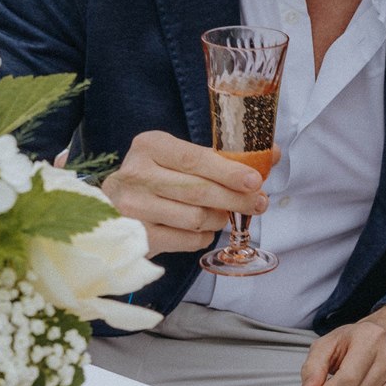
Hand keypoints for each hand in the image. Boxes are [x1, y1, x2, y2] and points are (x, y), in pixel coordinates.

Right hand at [102, 130, 274, 256]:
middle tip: (259, 203)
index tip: (255, 180)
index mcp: (150, 146)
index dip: (228, 171)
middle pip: (198, 190)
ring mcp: (133, 207)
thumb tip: (273, 155)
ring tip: (223, 215)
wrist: (111, 208)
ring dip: (218, 219)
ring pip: (195, 218)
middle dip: (235, 199)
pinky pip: (185, 239)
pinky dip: (202, 237)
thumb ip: (221, 157)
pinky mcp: (136, 236)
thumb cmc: (156, 179)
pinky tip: (203, 230)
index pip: (194, 158)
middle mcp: (136, 174)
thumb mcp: (179, 159)